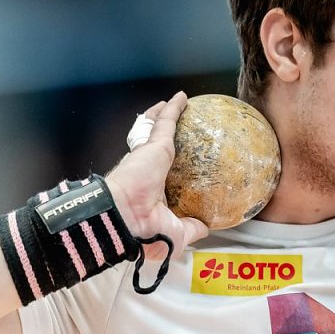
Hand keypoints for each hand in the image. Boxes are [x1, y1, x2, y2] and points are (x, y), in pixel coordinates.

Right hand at [106, 92, 208, 256]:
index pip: (161, 177)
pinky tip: (182, 98)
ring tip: (173, 106)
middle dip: (160, 138)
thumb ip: (192, 229)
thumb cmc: (148, 233)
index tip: (179, 168)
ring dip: (163, 117)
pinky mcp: (154, 146)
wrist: (128, 222)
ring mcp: (147, 156)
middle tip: (176, 131)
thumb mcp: (177, 235)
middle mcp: (147, 172)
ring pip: (155, 129)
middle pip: (154, 148)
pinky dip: (173, 109)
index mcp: (151, 193)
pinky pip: (165, 122)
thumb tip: (206, 227)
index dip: (167, 171)